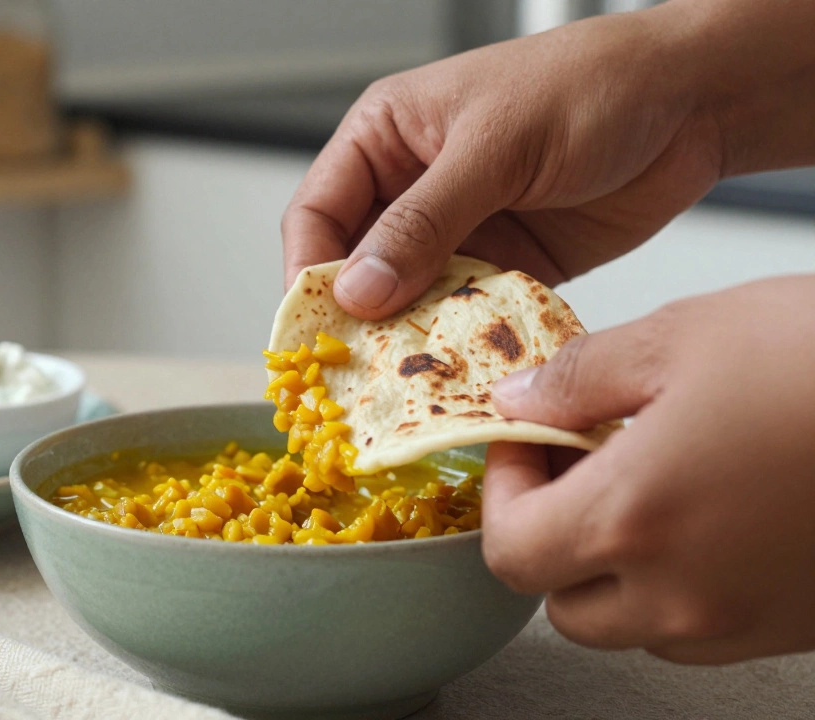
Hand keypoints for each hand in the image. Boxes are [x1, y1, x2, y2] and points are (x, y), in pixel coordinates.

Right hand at [282, 0, 814, 319]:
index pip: (318, 213)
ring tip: (403, 381)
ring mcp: (458, 232)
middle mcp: (412, 189)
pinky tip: (459, 369)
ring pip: (407, 300)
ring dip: (406, 339)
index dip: (309, 270)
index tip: (316, 325)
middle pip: (355, 267)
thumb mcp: (494, 146)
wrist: (693, 103)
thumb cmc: (590, 85)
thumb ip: (423, 221)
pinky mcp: (504, 268)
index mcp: (387, 137)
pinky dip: (459, 344)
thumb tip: (358, 289)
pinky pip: (463, 316)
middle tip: (352, 370)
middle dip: (354, 318)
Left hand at [482, 276, 814, 663]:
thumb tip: (517, 400)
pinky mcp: (795, 625)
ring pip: (630, 625)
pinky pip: (702, 629)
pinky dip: (679, 583)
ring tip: (646, 481)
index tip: (526, 442)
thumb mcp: (686, 336)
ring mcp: (746, 621)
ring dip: (613, 566)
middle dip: (549, 535)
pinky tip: (708, 511)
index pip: (510, 551)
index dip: (502, 491)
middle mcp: (685, 593)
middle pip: (561, 602)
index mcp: (637, 519)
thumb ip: (578, 377)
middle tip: (572, 464)